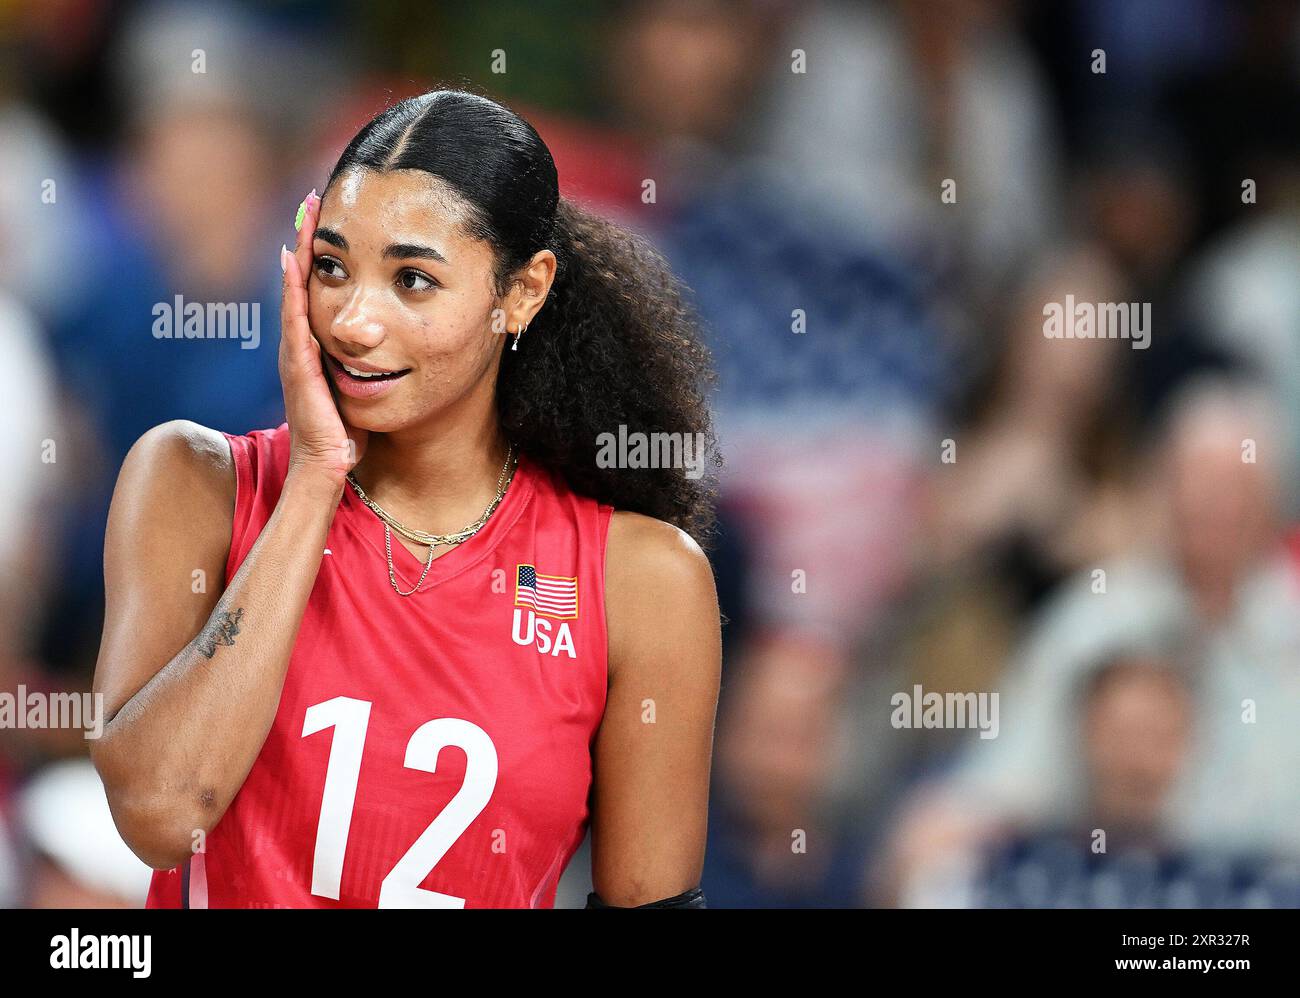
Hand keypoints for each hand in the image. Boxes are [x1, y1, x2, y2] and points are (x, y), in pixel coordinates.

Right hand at [278, 189, 366, 484]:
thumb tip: (387, 349)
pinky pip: (295, 320)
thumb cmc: (346, 436)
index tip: (329, 222)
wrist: (327, 471)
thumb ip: (364, 367)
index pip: (316, 294)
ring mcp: (296, 355)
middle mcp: (300, 346)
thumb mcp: (356, 390)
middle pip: (302, 283)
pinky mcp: (299, 368)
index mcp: (315, 349)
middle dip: (307, 243)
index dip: (321, 259)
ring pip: (296, 294)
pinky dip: (293, 289)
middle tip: (314, 201)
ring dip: (299, 254)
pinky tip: (294, 262)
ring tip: (305, 217)